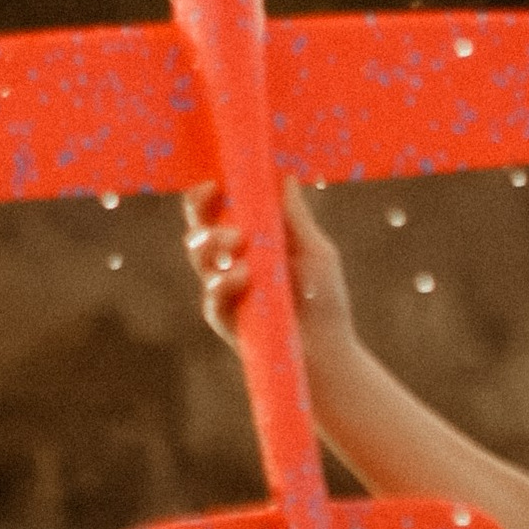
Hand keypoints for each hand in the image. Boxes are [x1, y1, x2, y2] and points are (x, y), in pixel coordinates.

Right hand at [182, 179, 355, 361]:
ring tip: (240, 246)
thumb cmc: (325, 299)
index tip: (214, 183)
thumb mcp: (316, 252)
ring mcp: (225, 291)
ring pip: (199, 258)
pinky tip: (243, 276)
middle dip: (203, 218)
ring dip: (214, 245)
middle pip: (199, 230)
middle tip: (230, 221)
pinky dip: (224, 283)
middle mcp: (231, 262)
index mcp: (250, 240)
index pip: (217, 210)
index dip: (207, 195)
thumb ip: (297, 219)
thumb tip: (284, 178)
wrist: (329, 350)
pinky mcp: (225, 319)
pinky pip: (211, 298)